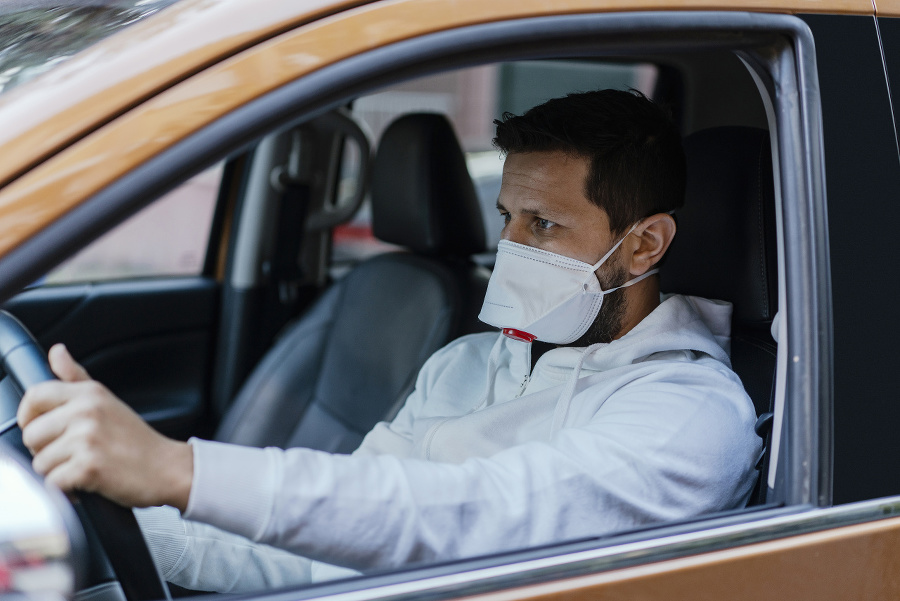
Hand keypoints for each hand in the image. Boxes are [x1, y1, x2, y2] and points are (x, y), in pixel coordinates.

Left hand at [16, 344, 192, 510]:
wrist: (167, 468)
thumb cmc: (137, 440)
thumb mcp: (107, 400)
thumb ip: (76, 377)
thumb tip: (57, 352)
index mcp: (89, 394)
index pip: (35, 395)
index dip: (29, 416)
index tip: (42, 429)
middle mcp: (87, 412)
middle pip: (31, 435)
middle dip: (45, 451)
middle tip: (72, 454)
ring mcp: (87, 439)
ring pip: (39, 463)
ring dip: (57, 472)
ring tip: (82, 467)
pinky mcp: (88, 467)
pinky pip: (53, 483)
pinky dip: (67, 490)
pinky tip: (85, 482)